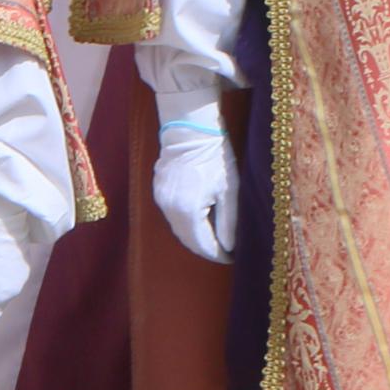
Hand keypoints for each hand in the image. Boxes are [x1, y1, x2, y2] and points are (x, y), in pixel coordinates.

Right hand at [151, 115, 235, 263]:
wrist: (191, 130)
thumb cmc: (216, 158)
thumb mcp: (229, 190)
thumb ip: (229, 222)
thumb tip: (230, 247)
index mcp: (188, 211)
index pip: (202, 245)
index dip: (217, 255)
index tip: (232, 258)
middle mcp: (169, 209)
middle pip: (188, 240)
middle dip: (206, 249)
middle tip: (224, 252)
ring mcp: (160, 200)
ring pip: (178, 229)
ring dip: (195, 237)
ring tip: (214, 239)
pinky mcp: (158, 191)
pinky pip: (172, 215)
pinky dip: (185, 223)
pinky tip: (199, 221)